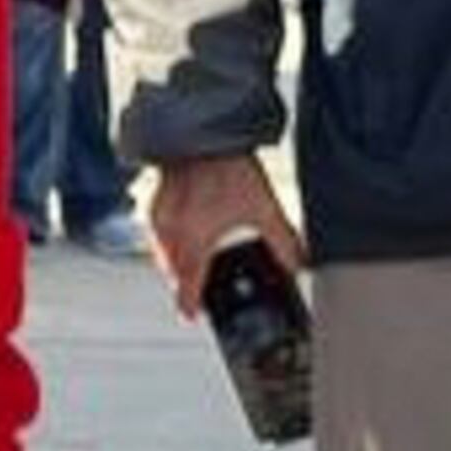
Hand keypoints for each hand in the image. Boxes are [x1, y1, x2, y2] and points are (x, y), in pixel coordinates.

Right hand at [146, 153, 303, 318]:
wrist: (202, 135)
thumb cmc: (230, 170)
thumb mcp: (265, 208)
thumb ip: (282, 242)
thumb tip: (298, 266)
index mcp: (197, 242)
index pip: (188, 285)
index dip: (190, 304)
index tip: (191, 315)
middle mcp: (172, 234)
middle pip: (172, 272)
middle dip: (182, 283)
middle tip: (194, 290)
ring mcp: (158, 218)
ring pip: (161, 253)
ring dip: (174, 263)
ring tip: (190, 263)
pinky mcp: (153, 203)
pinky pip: (156, 233)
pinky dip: (166, 241)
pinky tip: (181, 234)